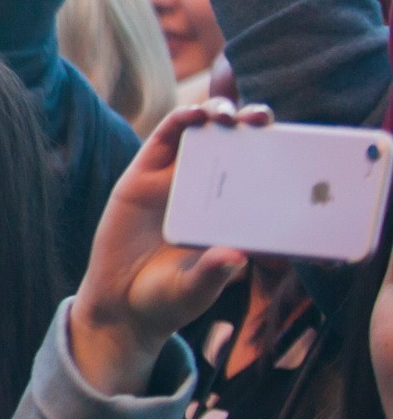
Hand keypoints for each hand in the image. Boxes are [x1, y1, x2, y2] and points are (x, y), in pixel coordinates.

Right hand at [68, 100, 256, 396]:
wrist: (120, 305)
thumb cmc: (168, 299)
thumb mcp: (194, 290)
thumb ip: (212, 273)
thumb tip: (235, 256)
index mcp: (232, 214)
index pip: (262, 173)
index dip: (279, 152)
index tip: (297, 144)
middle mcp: (208, 192)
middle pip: (236, 143)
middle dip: (253, 124)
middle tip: (262, 120)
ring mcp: (174, 181)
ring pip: (202, 133)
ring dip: (218, 114)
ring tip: (229, 116)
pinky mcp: (142, 176)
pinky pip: (164, 139)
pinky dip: (180, 121)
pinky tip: (193, 116)